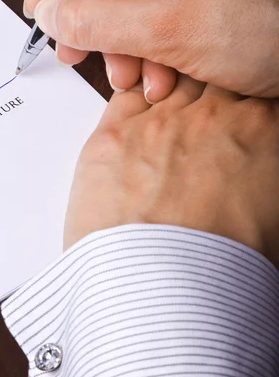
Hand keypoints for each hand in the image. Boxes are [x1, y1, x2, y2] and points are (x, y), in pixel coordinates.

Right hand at [24, 0, 278, 100]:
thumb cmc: (276, 27)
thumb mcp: (171, 31)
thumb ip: (98, 20)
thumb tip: (51, 12)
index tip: (43, 4)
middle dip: (95, 16)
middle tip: (78, 53)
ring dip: (127, 42)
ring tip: (133, 81)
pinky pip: (168, 8)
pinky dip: (157, 44)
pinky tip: (161, 79)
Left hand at [64, 77, 278, 268]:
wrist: (166, 296)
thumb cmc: (226, 270)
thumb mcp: (273, 216)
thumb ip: (266, 175)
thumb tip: (256, 178)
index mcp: (261, 131)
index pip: (257, 93)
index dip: (248, 106)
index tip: (240, 118)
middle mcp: (210, 117)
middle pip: (214, 80)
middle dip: (214, 95)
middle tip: (205, 121)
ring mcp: (158, 122)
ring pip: (169, 82)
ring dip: (174, 93)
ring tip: (170, 125)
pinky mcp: (113, 135)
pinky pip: (126, 97)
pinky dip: (135, 100)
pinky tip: (139, 122)